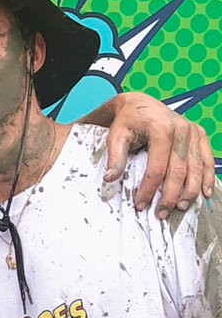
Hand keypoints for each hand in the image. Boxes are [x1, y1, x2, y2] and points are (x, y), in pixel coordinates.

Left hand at [102, 92, 214, 216]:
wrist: (141, 104)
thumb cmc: (127, 122)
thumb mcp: (116, 136)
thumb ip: (115, 157)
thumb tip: (110, 179)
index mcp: (161, 129)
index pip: (157, 167)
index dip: (149, 189)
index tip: (140, 204)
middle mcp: (182, 129)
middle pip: (179, 170)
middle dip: (171, 195)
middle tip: (161, 213)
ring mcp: (193, 132)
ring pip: (196, 167)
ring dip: (190, 190)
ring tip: (181, 208)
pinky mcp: (200, 134)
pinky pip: (207, 159)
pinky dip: (207, 177)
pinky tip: (204, 193)